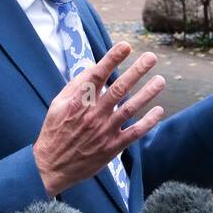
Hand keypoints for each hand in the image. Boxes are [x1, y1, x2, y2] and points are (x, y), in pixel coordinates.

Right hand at [33, 42, 165, 197]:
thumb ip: (76, 86)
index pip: (97, 75)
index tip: (126, 46)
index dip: (112, 59)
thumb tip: (94, 68)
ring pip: (130, 108)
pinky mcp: (111, 147)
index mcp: (78, 102)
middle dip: (137, 71)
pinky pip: (134, 133)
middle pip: (119, 88)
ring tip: (160, 80)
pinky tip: (159, 110)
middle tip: (151, 57)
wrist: (51, 166)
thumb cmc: (54, 131)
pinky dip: (148, 122)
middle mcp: (93, 114)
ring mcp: (104, 131)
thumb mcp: (58, 104)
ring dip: (147, 93)